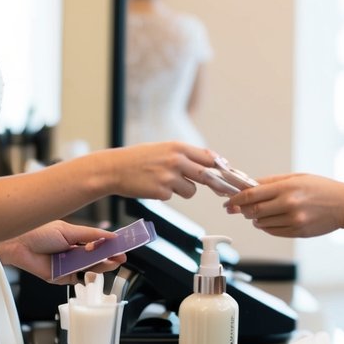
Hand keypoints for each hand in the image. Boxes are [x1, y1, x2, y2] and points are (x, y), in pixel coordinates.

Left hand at [0, 220, 125, 284]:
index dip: (110, 246)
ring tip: (111, 262)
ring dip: (101, 266)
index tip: (122, 246)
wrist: (18, 244)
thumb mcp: (69, 230)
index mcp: (76, 239)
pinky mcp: (61, 278)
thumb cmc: (38, 232)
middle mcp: (73, 252)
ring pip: (90, 269)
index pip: (98, 243)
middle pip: (97, 258)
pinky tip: (93, 272)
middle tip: (121, 257)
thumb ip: (91, 234)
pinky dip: (86, 277)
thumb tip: (111, 236)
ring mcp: (68, 266)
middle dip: (109, 258)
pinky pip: (77, 279)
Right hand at [103, 142, 220, 199]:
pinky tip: (153, 187)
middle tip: (223, 192)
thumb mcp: (163, 149)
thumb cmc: (139, 159)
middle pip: (207, 175)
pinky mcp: (161, 192)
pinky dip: (166, 194)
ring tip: (165, 182)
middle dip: (216, 185)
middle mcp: (176, 160)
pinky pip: (174, 196)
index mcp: (178, 147)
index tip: (230, 175)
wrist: (114, 169)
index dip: (221, 167)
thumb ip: (185, 155)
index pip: (209, 157)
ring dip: (184, 190)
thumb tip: (212, 161)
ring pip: (192, 190)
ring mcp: (169, 176)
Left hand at [224, 174, 343, 238]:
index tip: (228, 202)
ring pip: (262, 223)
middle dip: (243, 210)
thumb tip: (248, 185)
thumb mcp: (296, 177)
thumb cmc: (321, 188)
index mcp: (287, 188)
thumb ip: (271, 182)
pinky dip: (266, 226)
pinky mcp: (298, 232)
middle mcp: (289, 205)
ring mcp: (294, 220)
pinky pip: (273, 231)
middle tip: (239, 208)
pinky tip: (270, 220)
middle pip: (254, 211)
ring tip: (259, 212)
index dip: (236, 200)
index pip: (252, 195)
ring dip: (255, 219)